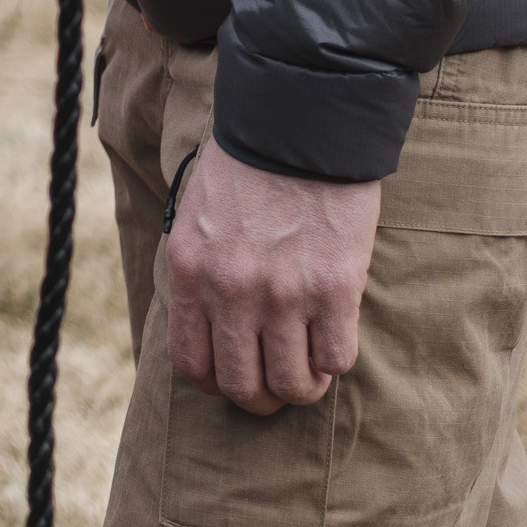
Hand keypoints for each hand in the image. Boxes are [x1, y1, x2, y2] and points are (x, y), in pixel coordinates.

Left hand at [166, 142, 381, 413]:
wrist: (297, 128)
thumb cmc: (244, 172)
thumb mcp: (195, 219)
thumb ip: (199, 275)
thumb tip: (208, 331)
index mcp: (190, 271)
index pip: (193, 365)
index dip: (217, 385)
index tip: (235, 376)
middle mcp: (231, 290)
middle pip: (244, 387)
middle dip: (263, 398)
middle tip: (278, 384)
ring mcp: (283, 293)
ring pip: (293, 384)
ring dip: (303, 386)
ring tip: (310, 367)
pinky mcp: (334, 289)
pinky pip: (336, 359)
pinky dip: (335, 359)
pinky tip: (333, 335)